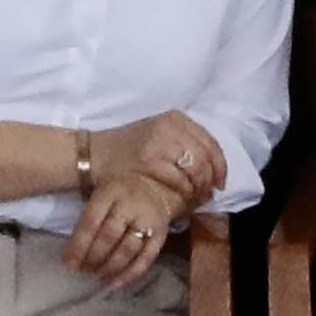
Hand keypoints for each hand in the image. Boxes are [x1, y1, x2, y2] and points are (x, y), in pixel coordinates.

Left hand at [64, 162, 189, 286]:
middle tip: (82, 271)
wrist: (156, 186)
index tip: (69, 263)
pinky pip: (146, 258)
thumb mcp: (100, 195)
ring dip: (109, 267)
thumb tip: (71, 256)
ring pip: (127, 249)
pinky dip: (130, 274)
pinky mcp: (161, 235)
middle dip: (93, 257)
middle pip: (109, 236)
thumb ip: (87, 221)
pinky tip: (116, 284)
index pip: (91, 221)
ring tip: (96, 276)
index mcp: (110, 192)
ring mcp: (148, 220)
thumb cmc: (119, 195)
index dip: (78, 245)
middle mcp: (131, 205)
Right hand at [100, 111, 230, 213]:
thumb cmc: (127, 148)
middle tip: (210, 193)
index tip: (221, 182)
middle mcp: (170, 126)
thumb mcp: (159, 134)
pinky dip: (184, 190)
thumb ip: (184, 143)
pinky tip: (182, 197)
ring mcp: (160, 142)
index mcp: (176, 118)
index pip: (210, 141)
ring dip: (200, 186)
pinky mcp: (149, 160)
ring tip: (197, 197)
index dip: (220, 165)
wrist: (94, 154)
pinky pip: (178, 178)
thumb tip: (213, 167)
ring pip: (195, 167)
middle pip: (206, 155)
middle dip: (212, 178)